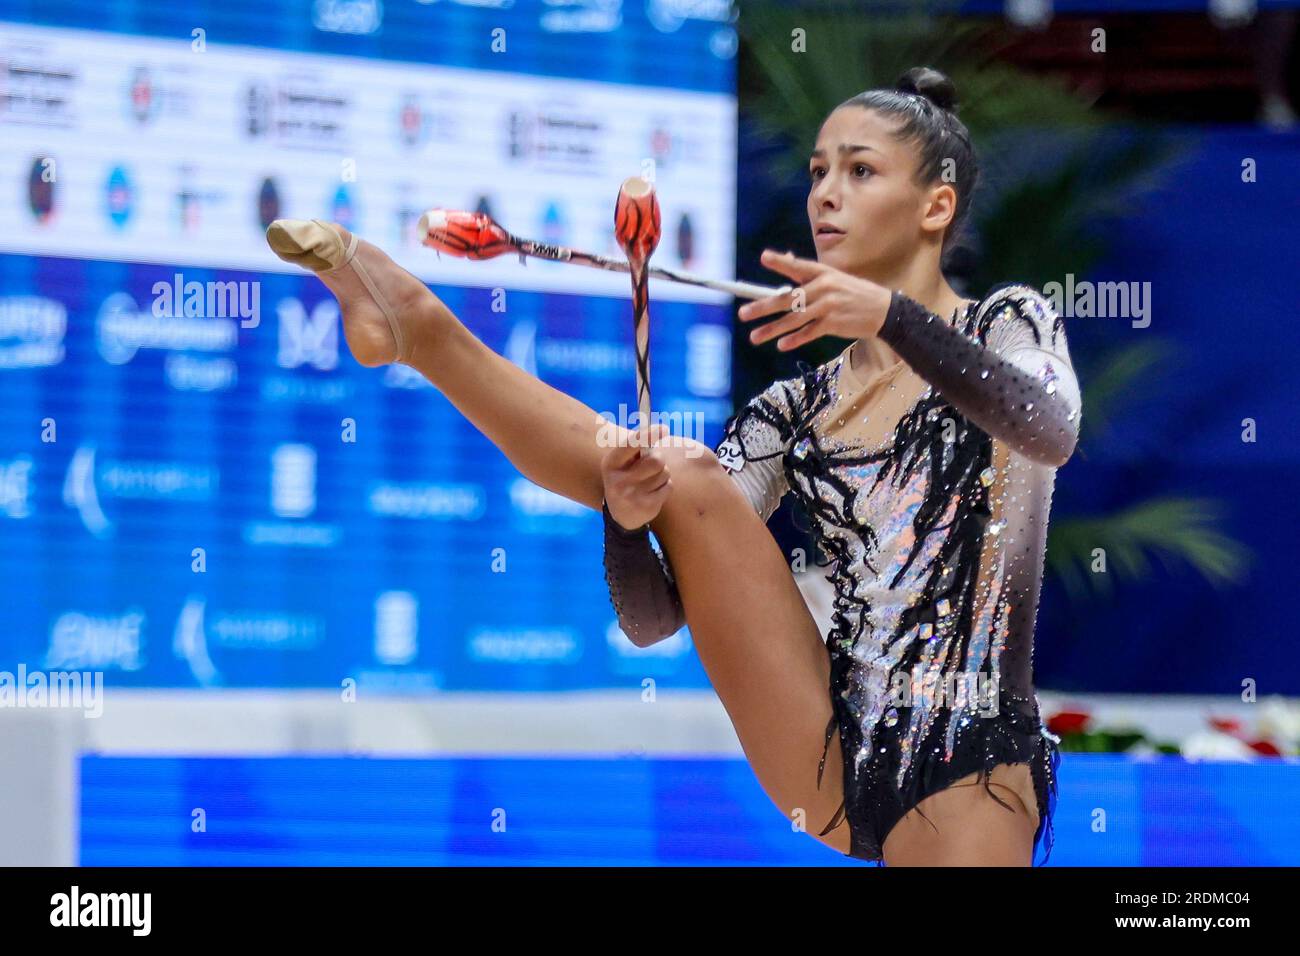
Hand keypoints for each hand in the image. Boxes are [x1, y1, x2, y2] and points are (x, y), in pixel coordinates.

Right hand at [601, 424, 672, 530]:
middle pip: (656, 460)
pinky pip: (668, 486)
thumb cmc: (625, 479)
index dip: (648, 434)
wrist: (621, 515)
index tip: (664, 429)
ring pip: (664, 473)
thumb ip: (636, 447)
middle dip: (660, 459)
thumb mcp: (622, 463)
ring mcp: (632, 495)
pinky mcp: (646, 506)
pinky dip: (665, 486)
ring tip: (650, 480)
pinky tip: (653, 492)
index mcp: (610, 464)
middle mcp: (618, 480)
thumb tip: (660, 430)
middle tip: (653, 465)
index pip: (631, 444)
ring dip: (663, 474)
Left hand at [738, 249, 892, 350]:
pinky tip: (781, 345)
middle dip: (763, 307)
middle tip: (743, 313)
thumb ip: (810, 276)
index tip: (764, 258)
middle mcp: (824, 288)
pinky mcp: (833, 324)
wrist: (884, 310)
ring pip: (794, 319)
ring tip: (754, 337)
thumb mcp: (835, 278)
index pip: (798, 266)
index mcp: (823, 273)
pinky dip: (795, 339)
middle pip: (788, 298)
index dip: (781, 262)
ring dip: (772, 329)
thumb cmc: (853, 294)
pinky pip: (809, 333)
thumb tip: (786, 260)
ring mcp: (828, 306)